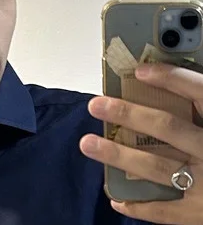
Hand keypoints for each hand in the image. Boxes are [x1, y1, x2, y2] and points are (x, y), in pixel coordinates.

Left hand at [80, 63, 202, 224]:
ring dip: (118, 156)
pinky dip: (139, 208)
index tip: (140, 69)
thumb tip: (180, 85)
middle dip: (129, 114)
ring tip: (87, 143)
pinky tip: (115, 198)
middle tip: (96, 104)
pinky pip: (167, 214)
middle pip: (168, 128)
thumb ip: (202, 102)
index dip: (171, 79)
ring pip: (157, 167)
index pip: (202, 93)